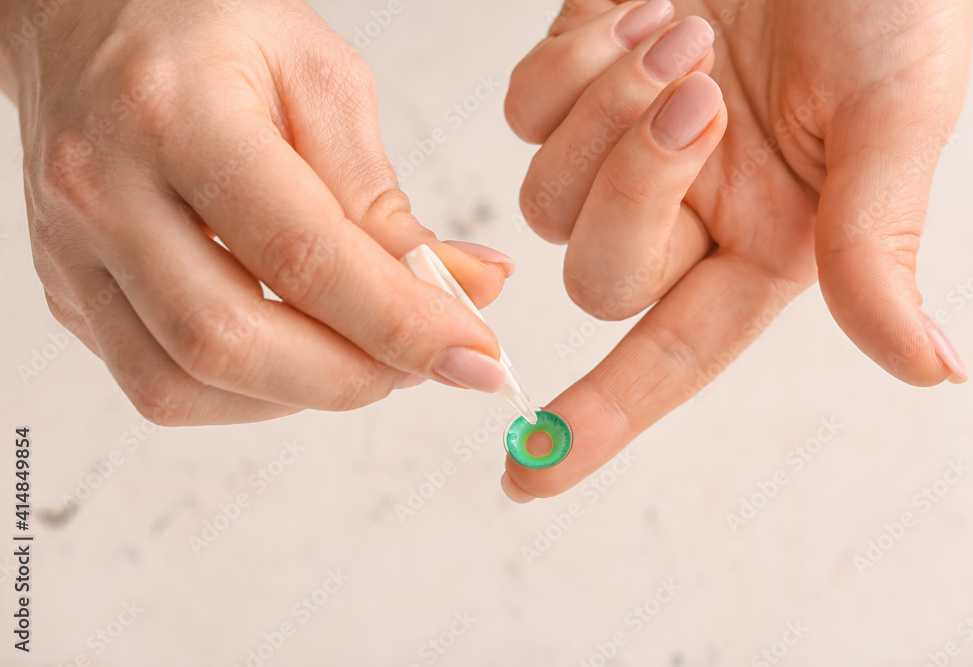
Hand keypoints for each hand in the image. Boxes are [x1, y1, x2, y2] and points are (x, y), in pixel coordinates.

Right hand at [1, 0, 516, 424]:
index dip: (401, 324)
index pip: (302, 256)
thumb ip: (384, 199)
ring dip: (301, 395)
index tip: (473, 354)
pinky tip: (297, 352)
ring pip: (182, 386)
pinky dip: (249, 393)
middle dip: (354, 378)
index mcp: (175, 113)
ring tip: (366, 356)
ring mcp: (72, 251)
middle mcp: (103, 190)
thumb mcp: (320, 79)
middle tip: (425, 364)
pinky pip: (158, 385)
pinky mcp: (70, 293)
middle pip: (230, 342)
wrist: (87, 19)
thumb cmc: (209, 29)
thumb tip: (465, 291)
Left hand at [501, 0, 972, 499]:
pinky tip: (636, 13)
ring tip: (683, 32)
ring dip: (604, 114)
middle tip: (701, 95)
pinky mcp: (580, 86)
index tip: (526, 476)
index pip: (670, 359)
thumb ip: (878, 244)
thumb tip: (930, 369)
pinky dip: (569, 67)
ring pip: (544, 200)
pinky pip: (525, 114)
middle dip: (631, 189)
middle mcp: (688, 215)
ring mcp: (624, 153)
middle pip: (596, 278)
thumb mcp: (893, 119)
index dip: (601, 422)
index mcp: (764, 246)